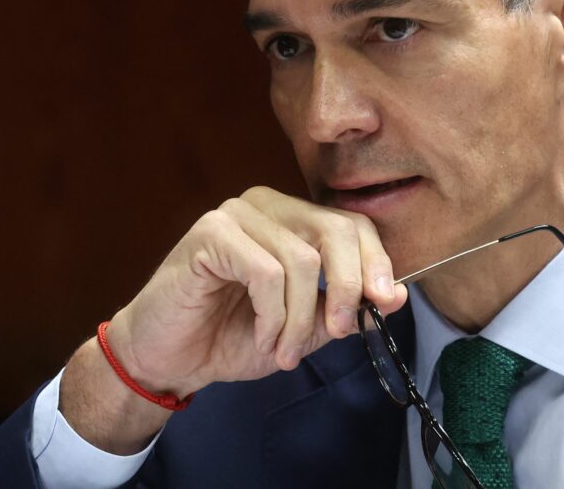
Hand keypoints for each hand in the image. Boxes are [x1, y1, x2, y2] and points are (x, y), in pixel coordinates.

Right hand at [104, 186, 407, 398]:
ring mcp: (237, 214)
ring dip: (300, 319)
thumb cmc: (232, 336)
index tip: (384, 304)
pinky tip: (262, 335)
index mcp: (292, 218)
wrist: (169, 358)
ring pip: (303, 260)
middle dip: (347, 289)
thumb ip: (345, 307)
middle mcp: (267, 205)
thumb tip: (395, 295)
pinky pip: (266, 273)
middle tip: (339, 332)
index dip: (376, 263)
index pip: (353, 224)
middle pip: (336, 232)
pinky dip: (272, 315)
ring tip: (283, 350)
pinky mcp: (210, 233)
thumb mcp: (304, 327)